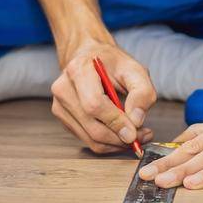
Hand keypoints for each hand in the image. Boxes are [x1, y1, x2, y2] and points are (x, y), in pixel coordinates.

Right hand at [50, 40, 155, 154]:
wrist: (91, 58)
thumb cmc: (113, 64)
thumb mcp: (135, 70)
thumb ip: (142, 92)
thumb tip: (136, 121)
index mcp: (79, 70)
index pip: (94, 104)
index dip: (116, 122)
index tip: (135, 133)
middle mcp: (64, 88)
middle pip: (92, 127)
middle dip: (120, 138)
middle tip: (142, 136)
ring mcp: (60, 105)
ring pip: (90, 139)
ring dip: (116, 144)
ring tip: (136, 135)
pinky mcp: (63, 118)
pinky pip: (87, 140)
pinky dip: (107, 143)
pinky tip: (120, 133)